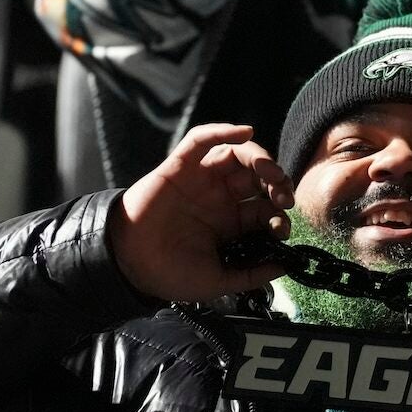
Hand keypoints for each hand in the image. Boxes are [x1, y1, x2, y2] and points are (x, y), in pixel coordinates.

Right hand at [112, 124, 295, 301]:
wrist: (128, 265)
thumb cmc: (169, 274)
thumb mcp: (217, 280)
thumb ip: (250, 275)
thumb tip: (284, 267)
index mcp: (230, 222)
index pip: (264, 209)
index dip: (278, 215)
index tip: (281, 229)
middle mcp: (219, 197)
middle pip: (257, 178)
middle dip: (277, 183)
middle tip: (284, 197)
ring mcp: (201, 180)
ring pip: (237, 155)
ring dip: (260, 158)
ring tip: (270, 172)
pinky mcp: (180, 166)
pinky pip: (201, 140)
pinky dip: (223, 131)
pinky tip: (243, 132)